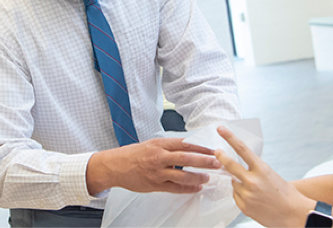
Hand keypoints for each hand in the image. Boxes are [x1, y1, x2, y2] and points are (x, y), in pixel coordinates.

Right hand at [87, 137, 220, 194]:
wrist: (115, 165)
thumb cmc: (134, 154)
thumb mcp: (152, 144)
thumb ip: (170, 146)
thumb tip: (190, 146)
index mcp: (160, 144)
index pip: (185, 144)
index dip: (201, 147)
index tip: (213, 149)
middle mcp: (159, 157)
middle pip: (186, 158)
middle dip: (204, 161)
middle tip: (217, 162)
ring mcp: (157, 172)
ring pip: (182, 175)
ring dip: (197, 177)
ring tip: (208, 178)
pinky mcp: (154, 184)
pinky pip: (174, 188)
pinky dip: (187, 189)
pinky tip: (196, 188)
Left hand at [215, 126, 313, 227]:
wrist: (293, 213)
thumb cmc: (284, 193)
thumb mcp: (270, 174)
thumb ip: (253, 169)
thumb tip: (236, 168)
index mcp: (261, 169)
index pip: (242, 149)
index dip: (230, 137)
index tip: (220, 129)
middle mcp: (252, 181)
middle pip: (230, 165)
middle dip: (221, 157)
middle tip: (216, 151)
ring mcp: (247, 195)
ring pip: (233, 183)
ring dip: (238, 183)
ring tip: (254, 189)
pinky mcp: (244, 206)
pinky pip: (236, 196)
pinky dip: (241, 195)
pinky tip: (253, 198)